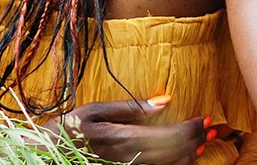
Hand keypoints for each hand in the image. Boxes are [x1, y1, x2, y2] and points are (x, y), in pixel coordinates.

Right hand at [51, 99, 213, 164]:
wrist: (43, 157)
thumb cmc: (66, 130)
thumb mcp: (94, 110)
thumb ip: (130, 107)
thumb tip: (164, 99)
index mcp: (121, 138)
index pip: (167, 135)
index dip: (189, 128)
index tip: (205, 119)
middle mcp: (126, 158)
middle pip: (172, 152)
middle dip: (196, 140)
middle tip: (213, 129)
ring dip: (190, 155)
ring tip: (204, 142)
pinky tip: (185, 158)